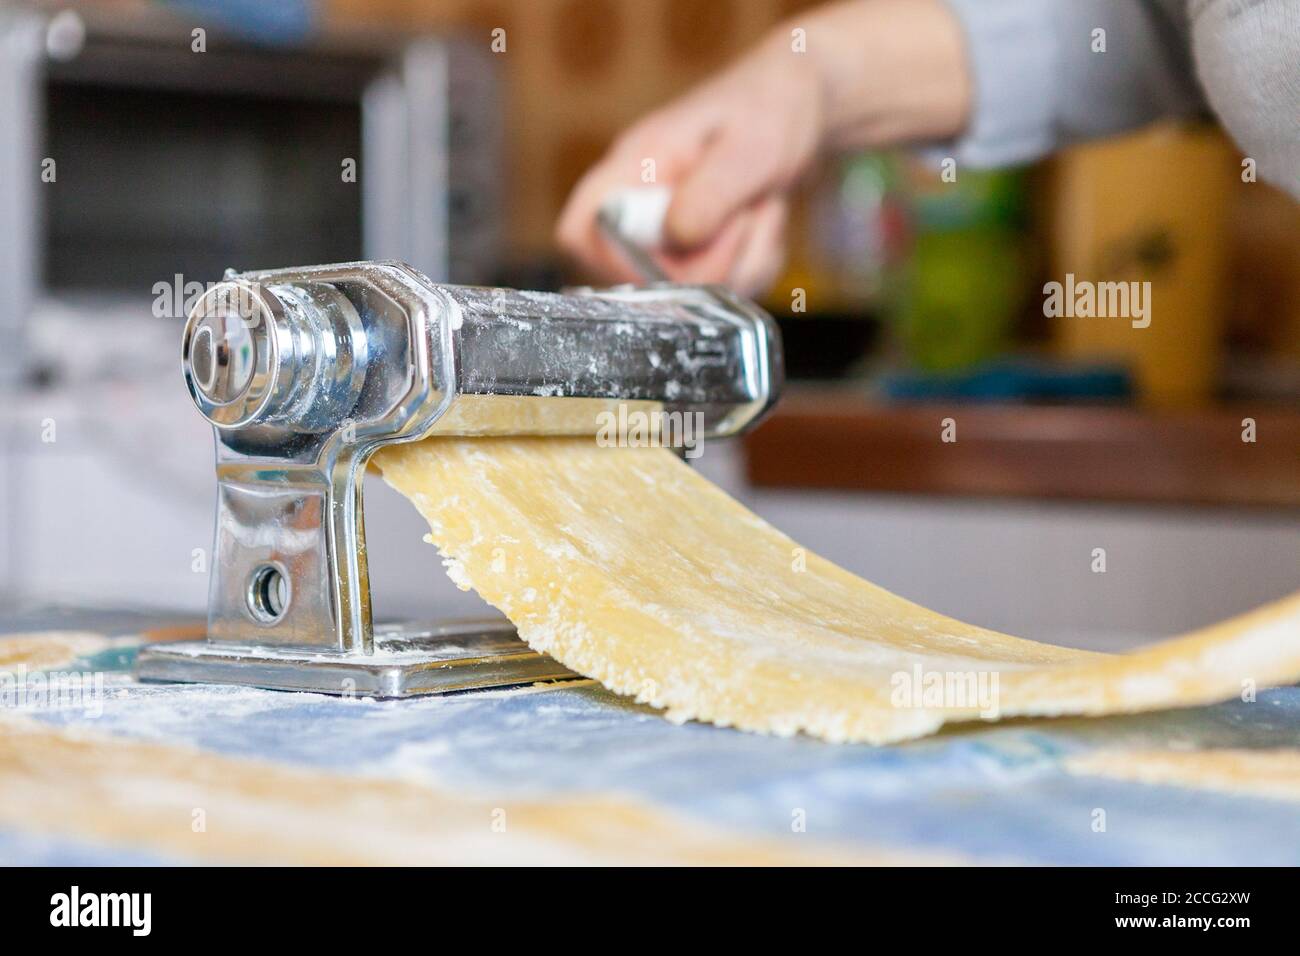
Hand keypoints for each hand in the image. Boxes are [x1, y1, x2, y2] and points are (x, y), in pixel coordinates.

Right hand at [555, 0, 971, 295]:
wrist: (803, 106)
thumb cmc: (769, 108)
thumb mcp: (748, 147)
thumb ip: (710, 193)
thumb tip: (677, 238)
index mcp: (633, 168)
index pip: (579, 230)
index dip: (610, 261)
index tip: (668, 259)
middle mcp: (643, 205)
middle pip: (640, 278)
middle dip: (706, 266)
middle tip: (746, 220)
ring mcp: (672, 233)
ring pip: (691, 290)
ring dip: (742, 262)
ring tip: (762, 210)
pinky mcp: (702, 253)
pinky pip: (722, 289)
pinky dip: (755, 265)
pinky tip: (765, 224)